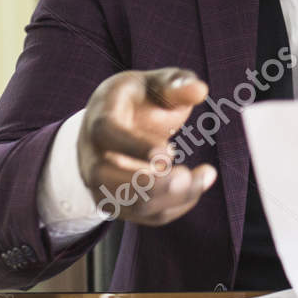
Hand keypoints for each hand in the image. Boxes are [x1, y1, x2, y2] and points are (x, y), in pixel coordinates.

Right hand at [79, 67, 216, 226]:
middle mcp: (94, 155)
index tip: (168, 152)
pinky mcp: (119, 203)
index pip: (107, 135)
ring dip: (172, 198)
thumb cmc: (138, 100)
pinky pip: (147, 214)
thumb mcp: (155, 83)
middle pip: (109, 179)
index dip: (134, 146)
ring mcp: (103, 184)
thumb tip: (199, 91)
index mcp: (101, 117)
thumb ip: (176, 83)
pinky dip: (177, 205)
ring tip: (204, 176)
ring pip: (130, 204)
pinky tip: (197, 184)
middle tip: (187, 176)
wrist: (111, 123)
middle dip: (151, 184)